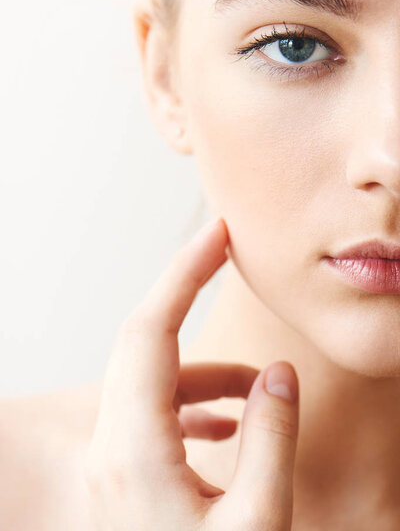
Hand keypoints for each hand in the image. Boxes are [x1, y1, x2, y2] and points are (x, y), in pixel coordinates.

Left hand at [84, 218, 299, 529]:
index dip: (184, 274)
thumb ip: (271, 439)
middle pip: (143, 340)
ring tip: (257, 381)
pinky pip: (156, 413)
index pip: (152, 330)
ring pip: (152, 380)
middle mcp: (113, 444)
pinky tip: (229, 419)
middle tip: (222, 255)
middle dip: (183, 291)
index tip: (216, 234)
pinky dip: (194, 402)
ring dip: (203, 367)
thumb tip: (279, 375)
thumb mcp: (259, 525)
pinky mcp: (126, 473)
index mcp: (135, 449)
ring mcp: (115, 459)